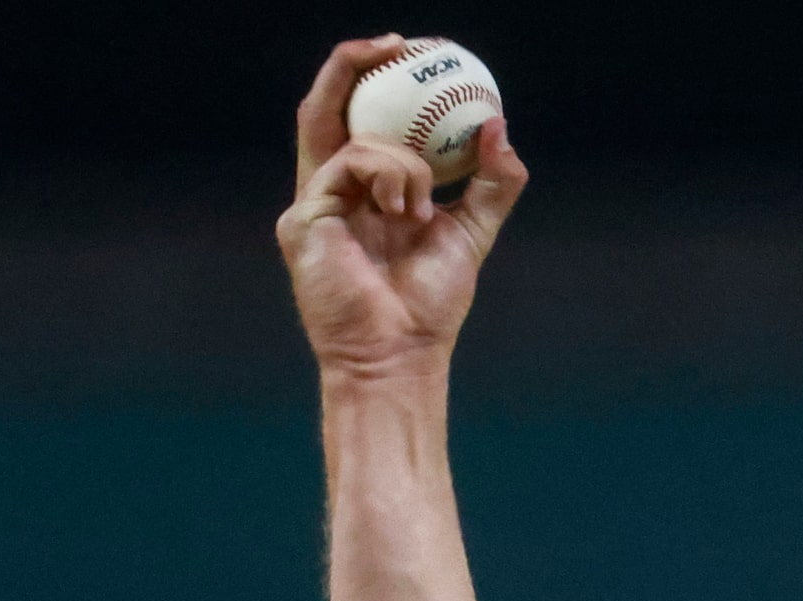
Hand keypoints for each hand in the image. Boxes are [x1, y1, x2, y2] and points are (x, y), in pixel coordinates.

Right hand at [277, 35, 529, 379]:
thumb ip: (492, 183)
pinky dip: (389, 176)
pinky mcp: (302, 218)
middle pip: (329, 105)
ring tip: (421, 206)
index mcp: (364, 190)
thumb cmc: (429, 305)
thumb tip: (500, 127)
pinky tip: (407, 211)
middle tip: (400, 43)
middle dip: (357, 62)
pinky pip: (349, 164)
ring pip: (352, 136)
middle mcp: (332, 190)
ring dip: (403, 159)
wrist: (400, 355)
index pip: (364, 118)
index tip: (422, 54)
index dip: (383, 78)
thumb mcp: (472, 232)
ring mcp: (313, 202)